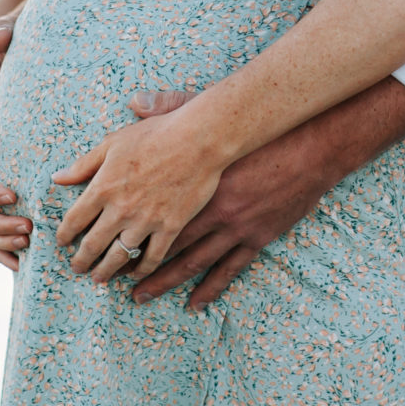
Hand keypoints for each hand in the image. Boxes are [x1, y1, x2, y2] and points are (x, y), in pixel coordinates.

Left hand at [50, 95, 231, 285]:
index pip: (74, 220)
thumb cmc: (154, 135)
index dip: (64, 235)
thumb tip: (57, 178)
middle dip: (81, 261)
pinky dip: (142, 270)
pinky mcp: (171, 227)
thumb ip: (83, 165)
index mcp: (103, 187)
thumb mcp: (112, 144)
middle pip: (92, 245)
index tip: (62, 243)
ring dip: (106, 271)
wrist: (198, 139)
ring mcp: (146, 221)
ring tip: (100, 278)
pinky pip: (153, 257)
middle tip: (77, 268)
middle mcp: (121, 209)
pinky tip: (136, 274)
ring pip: (119, 256)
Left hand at [125, 91, 341, 309]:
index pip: (145, 212)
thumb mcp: (208, 113)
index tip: (94, 243)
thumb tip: (134, 100)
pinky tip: (193, 305)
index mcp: (192, 183)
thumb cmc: (259, 129)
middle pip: (161, 244)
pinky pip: (228, 270)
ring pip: (190, 263)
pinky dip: (209, 290)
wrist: (309, 147)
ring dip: (162, 282)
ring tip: (138, 298)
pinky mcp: (256, 239)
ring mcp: (233, 229)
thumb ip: (168, 108)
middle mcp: (208, 212)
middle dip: (131, 264)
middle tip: (105, 279)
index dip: (119, 229)